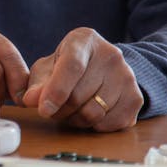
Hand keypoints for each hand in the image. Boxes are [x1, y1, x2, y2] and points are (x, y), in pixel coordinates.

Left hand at [19, 27, 142, 130]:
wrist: (102, 67)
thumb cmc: (66, 66)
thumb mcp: (47, 68)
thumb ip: (36, 84)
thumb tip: (30, 100)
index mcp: (84, 40)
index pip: (72, 66)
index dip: (56, 91)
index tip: (43, 110)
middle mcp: (111, 54)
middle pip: (79, 95)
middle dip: (59, 110)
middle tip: (51, 110)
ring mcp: (127, 75)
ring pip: (94, 113)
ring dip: (75, 120)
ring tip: (69, 111)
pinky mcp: (136, 97)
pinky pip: (109, 124)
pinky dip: (93, 126)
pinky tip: (87, 113)